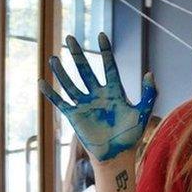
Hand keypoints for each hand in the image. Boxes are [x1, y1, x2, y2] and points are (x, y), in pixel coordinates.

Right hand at [39, 33, 155, 161]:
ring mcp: (85, 105)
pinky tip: (42, 81)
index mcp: (115, 91)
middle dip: (78, 55)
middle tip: (70, 37)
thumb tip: (149, 73)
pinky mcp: (74, 116)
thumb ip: (149, 93)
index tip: (101, 35)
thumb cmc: (131, 135)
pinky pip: (60, 102)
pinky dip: (51, 93)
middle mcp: (98, 95)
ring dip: (62, 71)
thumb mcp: (142, 112)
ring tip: (54, 57)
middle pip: (86, 70)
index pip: (109, 67)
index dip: (105, 51)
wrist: (117, 155)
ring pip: (71, 84)